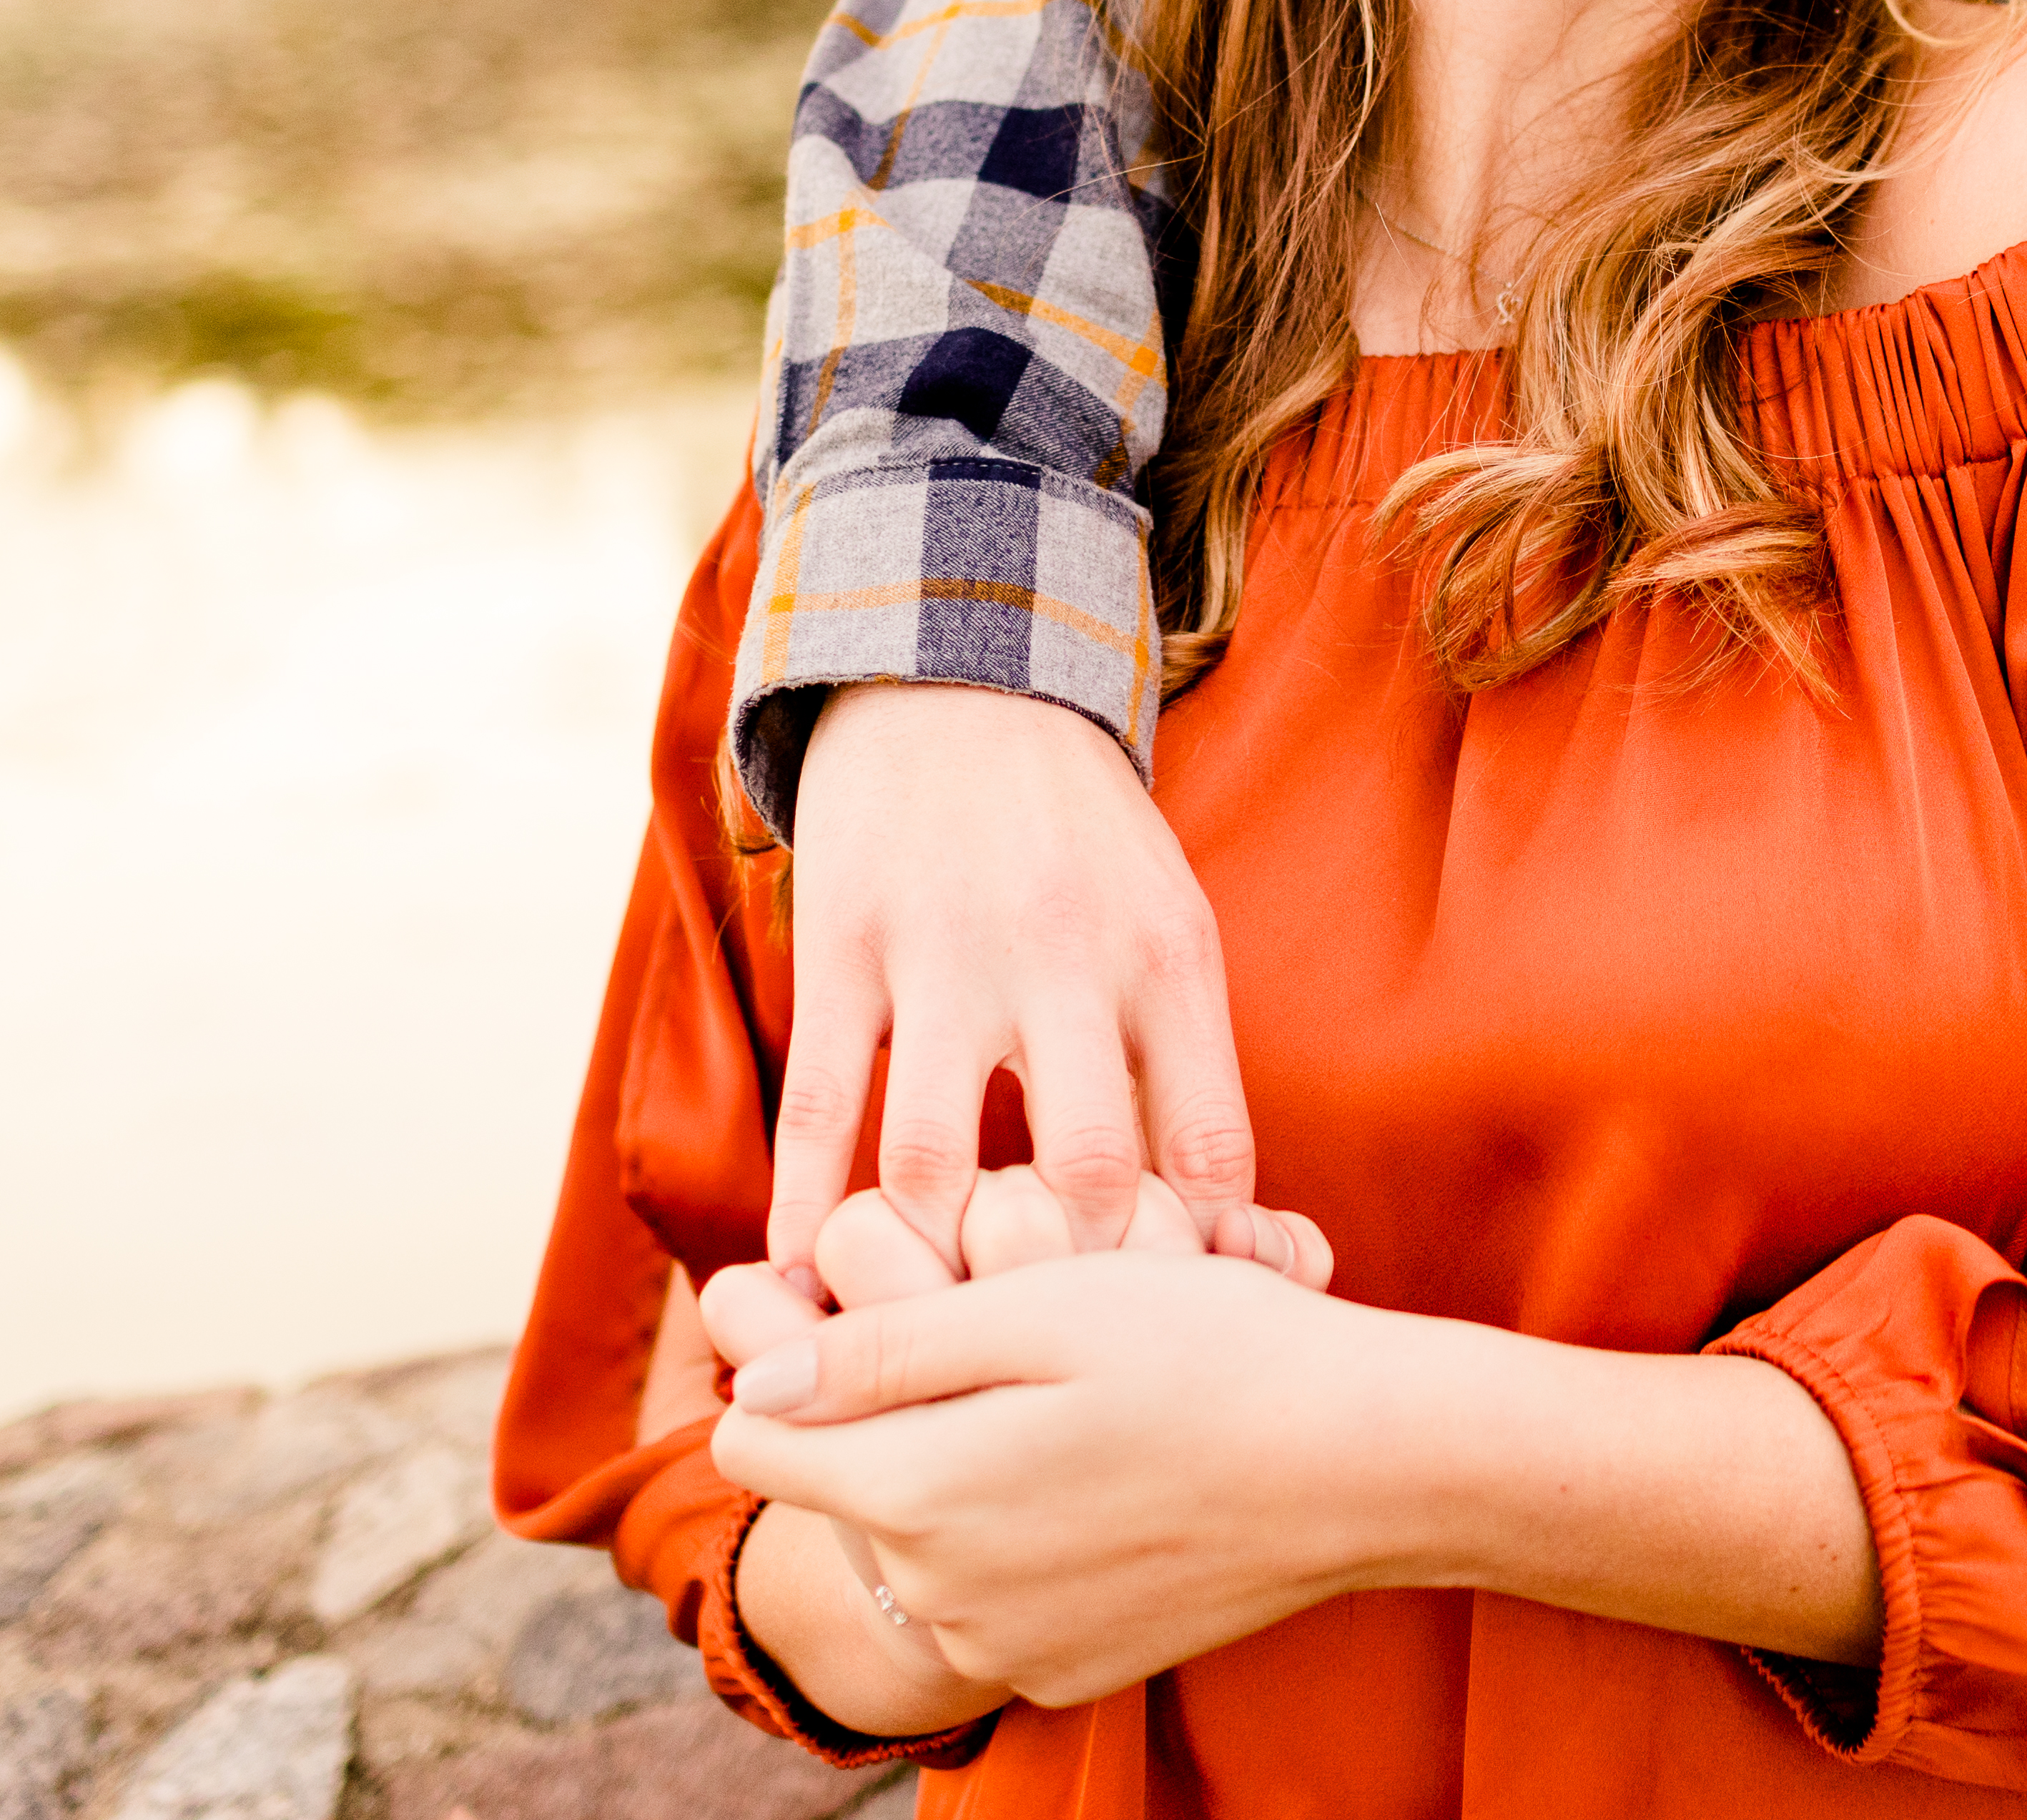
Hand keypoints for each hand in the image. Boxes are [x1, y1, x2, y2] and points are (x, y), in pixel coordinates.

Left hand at [710, 1252, 1449, 1709]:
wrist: (1365, 1464)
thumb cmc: (1210, 1352)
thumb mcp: (1040, 1308)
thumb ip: (881, 1349)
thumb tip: (751, 1382)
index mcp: (918, 1492)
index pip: (752, 1444)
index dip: (792, 1364)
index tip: (868, 1318)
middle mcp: (944, 1595)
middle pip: (845, 1492)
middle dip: (890, 1419)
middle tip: (1012, 1349)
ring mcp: (1008, 1648)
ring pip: (919, 1546)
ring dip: (960, 1480)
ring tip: (1076, 1411)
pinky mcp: (1066, 1672)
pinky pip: (994, 1598)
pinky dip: (1025, 1543)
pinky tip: (1112, 1482)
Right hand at [765, 683, 1264, 1280]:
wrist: (962, 682)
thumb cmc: (1084, 847)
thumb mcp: (1168, 932)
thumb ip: (1185, 1074)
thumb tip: (1230, 1244)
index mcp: (1169, 962)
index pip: (1211, 1149)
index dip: (1194, 1258)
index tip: (1161, 1320)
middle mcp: (1067, 959)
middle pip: (1086, 1169)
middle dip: (1064, 1279)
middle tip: (1035, 1345)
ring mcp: (946, 954)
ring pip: (935, 1158)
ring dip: (924, 1261)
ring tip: (918, 1327)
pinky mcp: (842, 948)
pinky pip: (817, 1104)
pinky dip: (803, 1207)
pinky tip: (796, 1276)